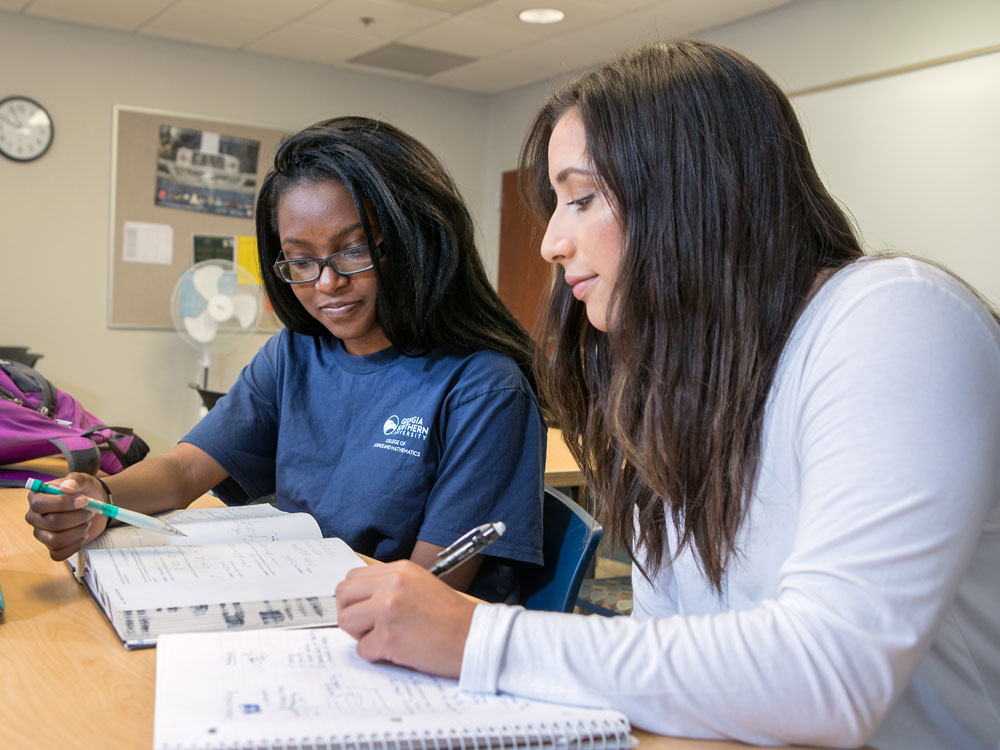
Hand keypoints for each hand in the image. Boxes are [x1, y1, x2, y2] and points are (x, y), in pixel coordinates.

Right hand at [24, 474, 109, 560]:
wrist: (96, 506)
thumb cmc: (85, 492)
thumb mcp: (84, 480)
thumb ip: (76, 480)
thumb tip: (66, 486)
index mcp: (36, 498)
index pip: (39, 504)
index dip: (63, 504)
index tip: (84, 500)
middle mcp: (35, 517)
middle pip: (52, 523)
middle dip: (77, 517)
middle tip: (89, 511)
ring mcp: (41, 534)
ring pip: (56, 540)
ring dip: (78, 531)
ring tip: (86, 522)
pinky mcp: (52, 547)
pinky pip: (59, 554)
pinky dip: (75, 545)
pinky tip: (82, 534)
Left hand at [336, 560, 477, 678]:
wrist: (476, 637)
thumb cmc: (452, 617)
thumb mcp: (422, 585)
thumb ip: (392, 585)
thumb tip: (362, 598)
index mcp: (400, 569)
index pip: (354, 577)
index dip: (356, 597)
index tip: (366, 609)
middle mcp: (392, 584)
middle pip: (342, 595)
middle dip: (351, 613)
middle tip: (370, 626)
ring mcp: (388, 609)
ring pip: (346, 620)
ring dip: (361, 634)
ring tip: (385, 637)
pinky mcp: (389, 637)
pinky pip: (362, 649)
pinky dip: (376, 654)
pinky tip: (398, 650)